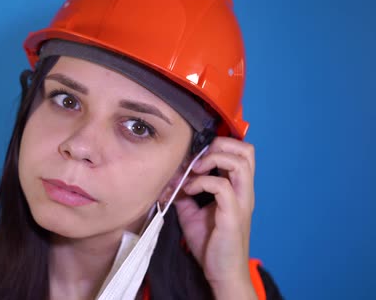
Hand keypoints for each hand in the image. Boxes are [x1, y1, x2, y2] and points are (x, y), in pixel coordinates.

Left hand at [173, 137, 255, 295]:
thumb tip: (172, 177)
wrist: (222, 273)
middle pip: (247, 150)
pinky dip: (202, 182)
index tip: (195, 156)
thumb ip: (185, 192)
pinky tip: (189, 190)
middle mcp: (244, 192)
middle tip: (199, 159)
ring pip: (240, 162)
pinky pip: (222, 187)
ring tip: (195, 171)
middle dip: (220, 145)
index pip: (241, 152)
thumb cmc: (211, 244)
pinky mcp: (233, 216)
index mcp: (238, 188)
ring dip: (213, 160)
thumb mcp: (192, 212)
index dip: (219, 145)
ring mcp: (241, 202)